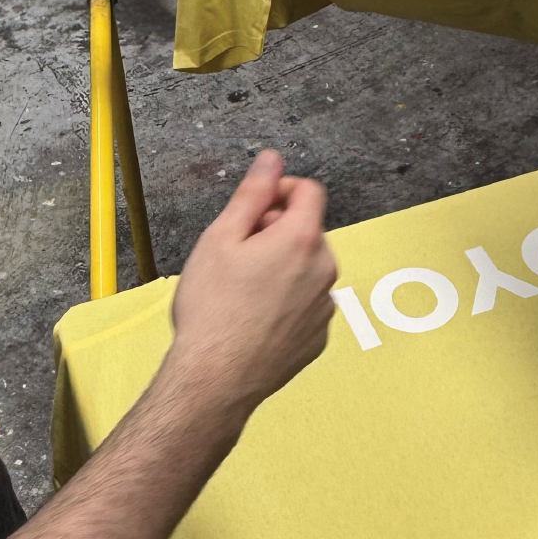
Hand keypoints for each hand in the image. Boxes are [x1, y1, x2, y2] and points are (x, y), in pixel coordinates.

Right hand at [165, 151, 336, 425]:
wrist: (215, 379)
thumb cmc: (212, 309)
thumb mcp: (221, 238)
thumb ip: (252, 193)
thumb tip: (271, 159)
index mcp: (302, 239)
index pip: (309, 190)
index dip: (279, 191)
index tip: (254, 209)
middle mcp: (324, 270)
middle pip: (306, 230)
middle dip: (275, 232)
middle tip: (236, 255)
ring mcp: (325, 307)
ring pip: (306, 268)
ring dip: (281, 267)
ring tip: (241, 291)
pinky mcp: (319, 337)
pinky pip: (306, 304)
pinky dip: (285, 301)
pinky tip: (253, 318)